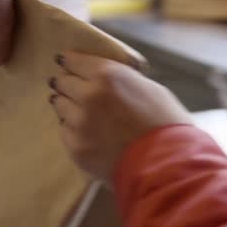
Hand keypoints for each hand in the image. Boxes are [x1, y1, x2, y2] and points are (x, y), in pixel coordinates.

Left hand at [48, 51, 192, 181]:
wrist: (165, 166)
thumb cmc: (167, 126)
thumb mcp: (150, 89)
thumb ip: (123, 80)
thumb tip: (108, 80)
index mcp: (108, 76)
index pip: (73, 61)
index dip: (70, 61)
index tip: (66, 62)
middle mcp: (88, 96)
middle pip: (62, 82)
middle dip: (66, 83)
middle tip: (70, 87)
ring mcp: (79, 123)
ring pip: (60, 106)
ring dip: (67, 106)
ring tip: (78, 111)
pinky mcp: (76, 147)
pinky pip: (65, 132)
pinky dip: (73, 130)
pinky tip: (86, 133)